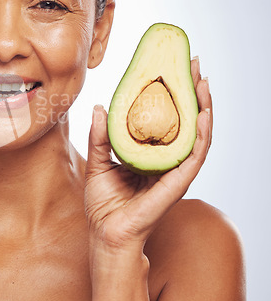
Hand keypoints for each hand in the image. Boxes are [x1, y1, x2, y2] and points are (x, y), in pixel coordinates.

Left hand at [84, 57, 211, 251]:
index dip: (171, 95)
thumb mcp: (97, 161)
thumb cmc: (103, 203)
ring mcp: (174, 172)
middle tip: (193, 66)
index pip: (167, 119)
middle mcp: (166, 160)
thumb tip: (100, 106)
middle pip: (185, 122)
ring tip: (203, 83)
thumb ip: (100, 136)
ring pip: (196, 136)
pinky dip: (201, 136)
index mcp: (149, 154)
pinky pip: (194, 157)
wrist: (106, 234)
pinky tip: (204, 115)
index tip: (172, 68)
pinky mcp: (176, 184)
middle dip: (191, 93)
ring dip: (203, 108)